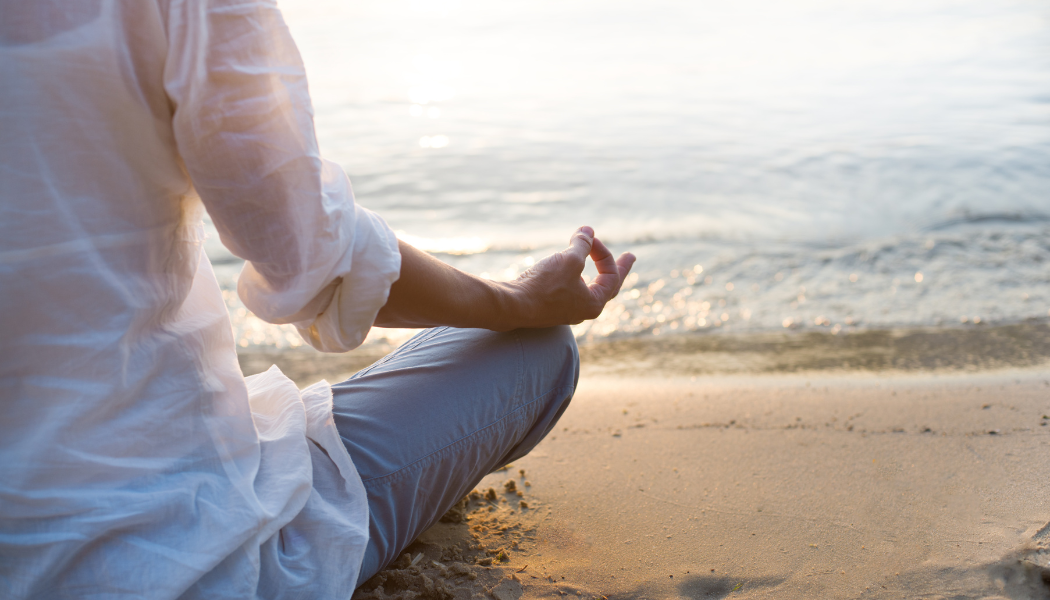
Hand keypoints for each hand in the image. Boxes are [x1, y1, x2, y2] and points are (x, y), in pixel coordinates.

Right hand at [507, 226, 635, 326]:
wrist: (512, 305)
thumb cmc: (544, 285)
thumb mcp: (569, 259)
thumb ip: (582, 244)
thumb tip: (588, 231)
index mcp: (594, 304)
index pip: (611, 276)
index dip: (604, 252)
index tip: (589, 237)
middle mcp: (582, 311)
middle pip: (606, 286)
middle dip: (616, 268)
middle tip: (630, 257)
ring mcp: (565, 311)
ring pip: (586, 287)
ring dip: (591, 270)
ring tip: (596, 260)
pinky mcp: (549, 307)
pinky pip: (569, 290)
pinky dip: (573, 275)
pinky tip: (569, 270)